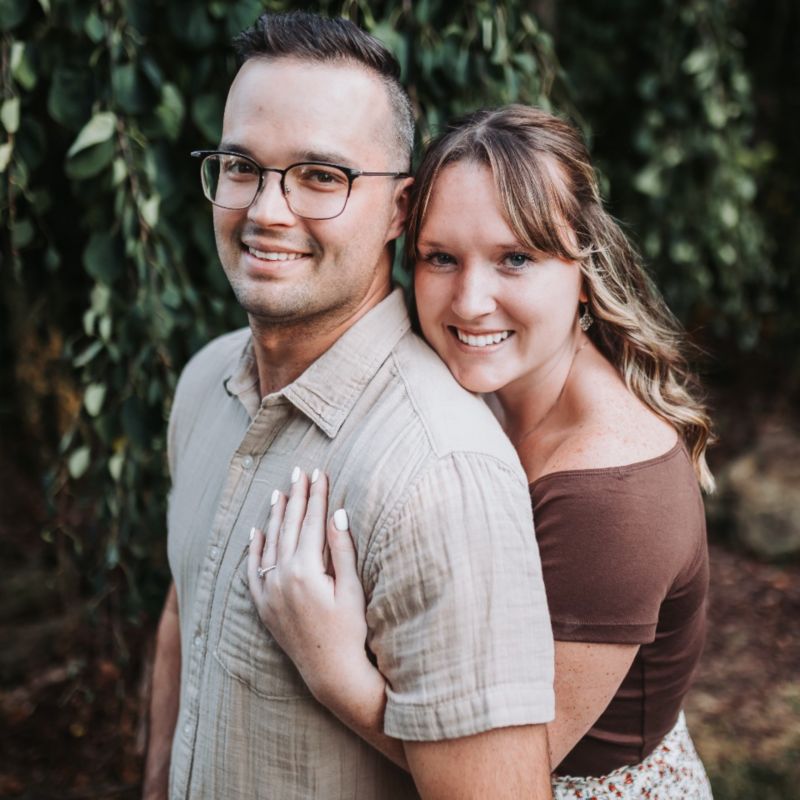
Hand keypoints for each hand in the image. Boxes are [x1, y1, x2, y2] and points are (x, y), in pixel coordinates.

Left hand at [247, 467, 373, 702]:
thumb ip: (342, 549)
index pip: (312, 522)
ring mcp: (269, 591)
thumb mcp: (352, 589)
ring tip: (280, 492)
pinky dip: (254, 548)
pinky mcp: (264, 605)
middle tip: (300, 472)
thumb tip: (337, 513)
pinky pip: (253, 570)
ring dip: (276, 515)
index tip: (320, 473)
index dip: (317, 496)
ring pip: (270, 542)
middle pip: (290, 526)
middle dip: (296, 497)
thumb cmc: (350, 631)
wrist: (330, 672)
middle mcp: (282, 577)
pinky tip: (256, 530)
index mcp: (306, 570)